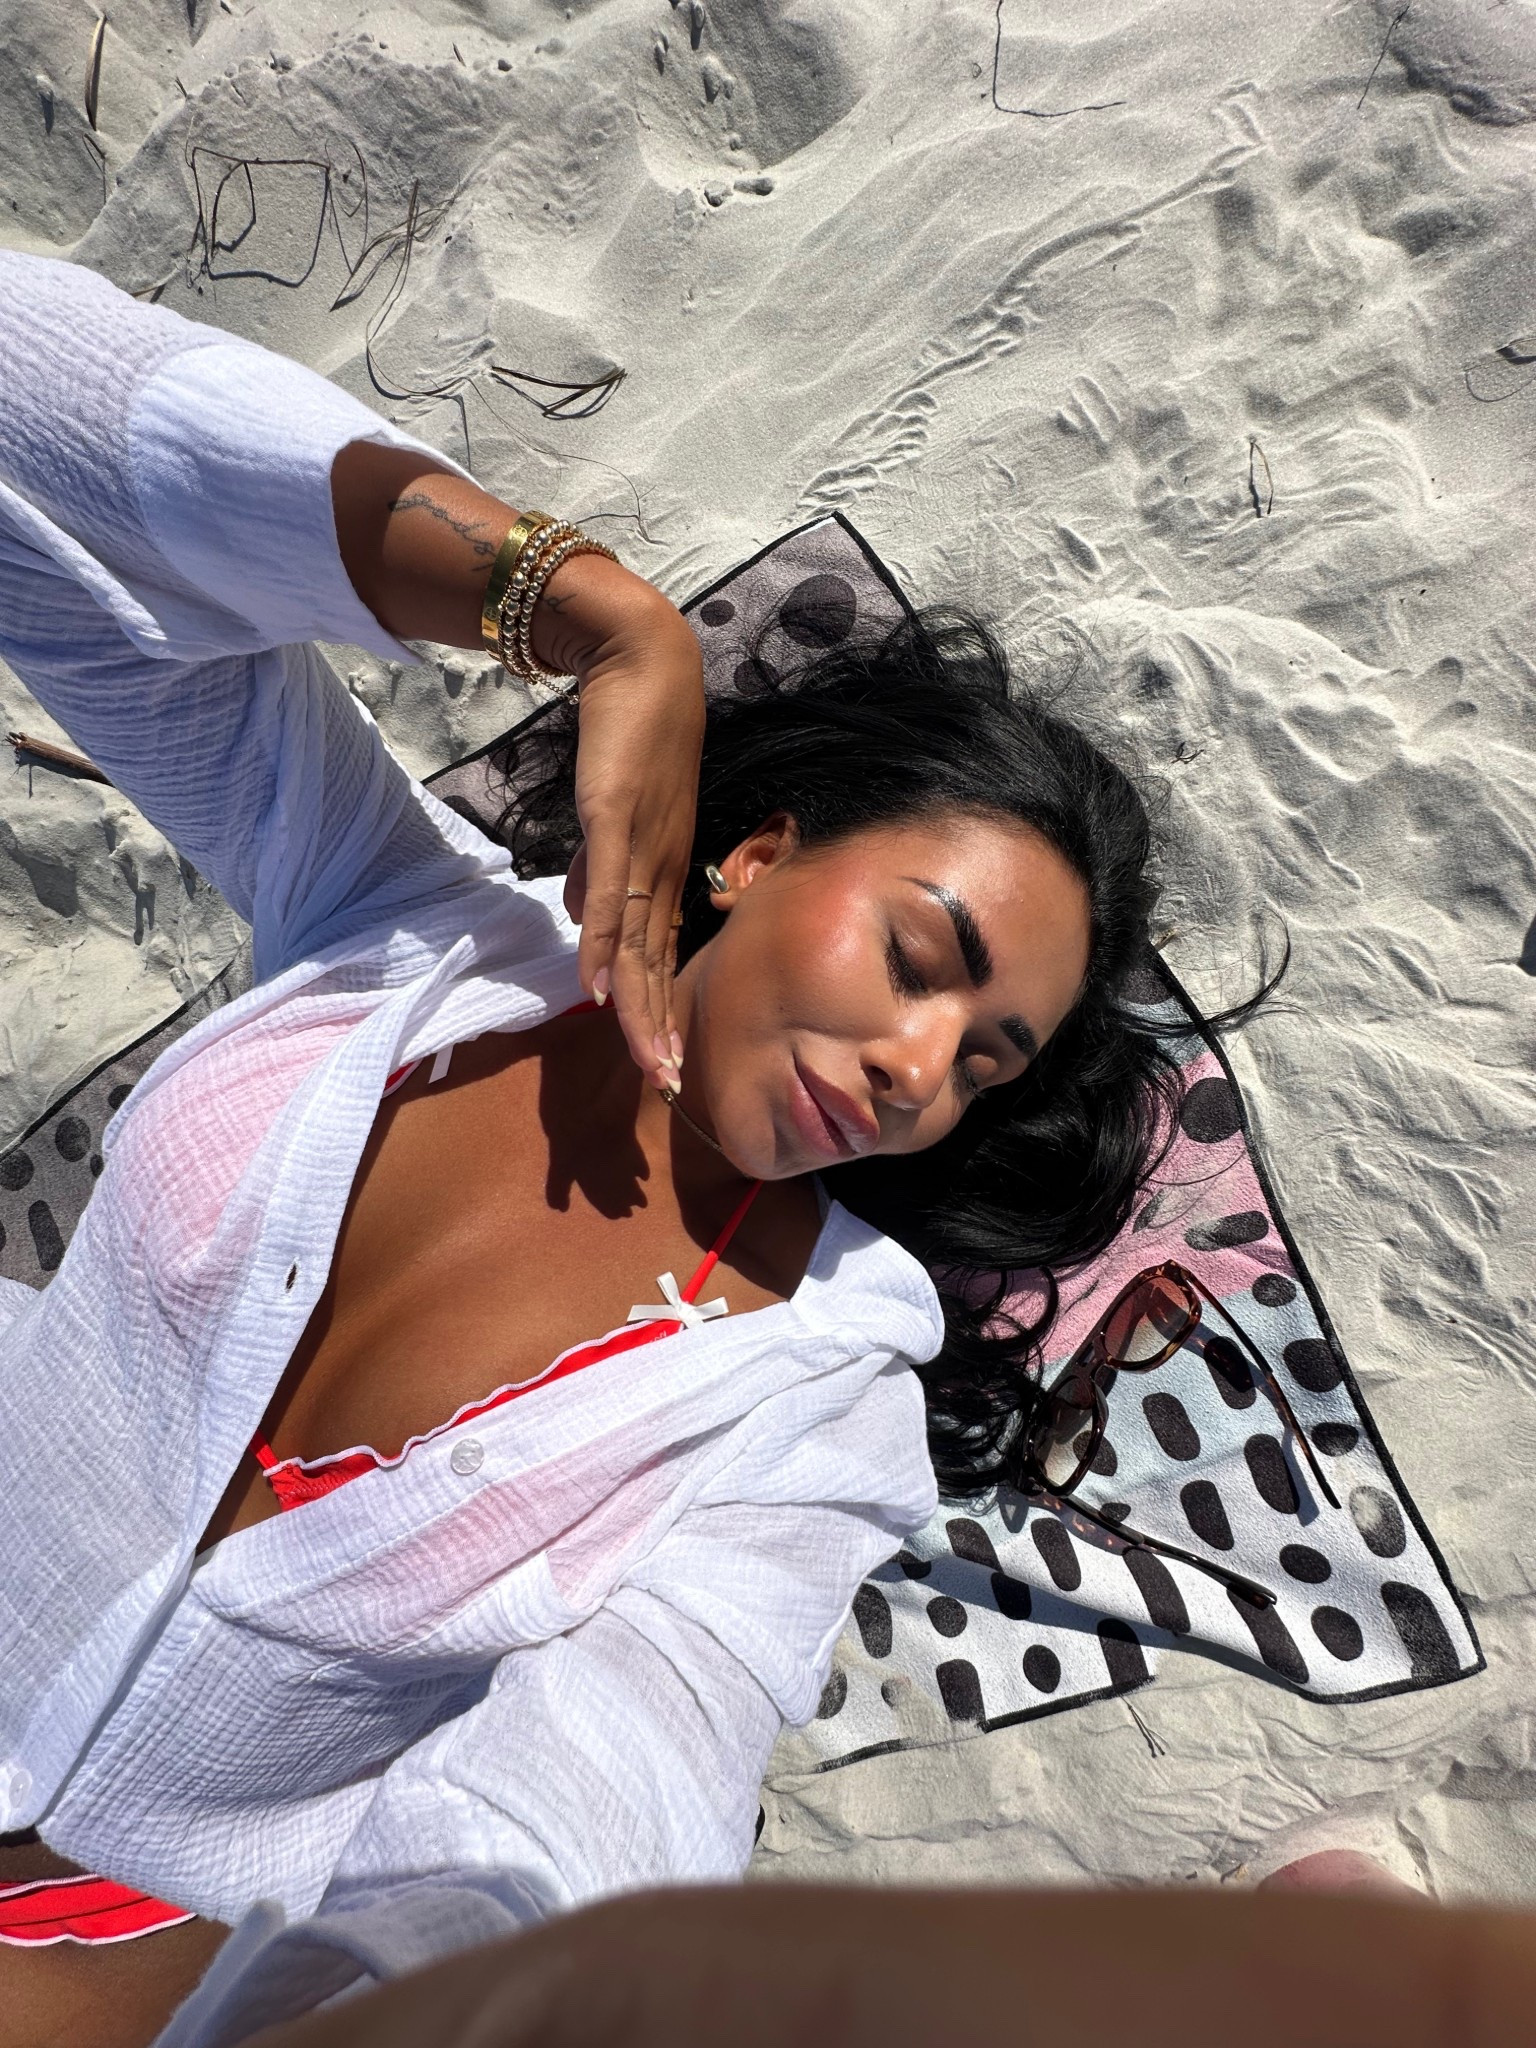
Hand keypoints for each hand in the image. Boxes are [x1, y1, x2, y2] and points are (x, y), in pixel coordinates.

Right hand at [329, 447, 705, 1085]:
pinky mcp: (618, 817)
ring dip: (641, 1006)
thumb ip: (596, 865)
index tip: (662, 1065)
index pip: (659, 954)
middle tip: (666, 1088)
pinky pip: (609, 892)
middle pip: (658, 963)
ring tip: (648, 1063)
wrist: (640, 656)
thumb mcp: (613, 811)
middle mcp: (665, 865)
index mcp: (664, 867)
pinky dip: (604, 942)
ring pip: (640, 942)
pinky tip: (600, 985)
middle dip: (659, 1030)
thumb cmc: (632, 731)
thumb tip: (576, 912)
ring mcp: (644, 844)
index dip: (657, 1010)